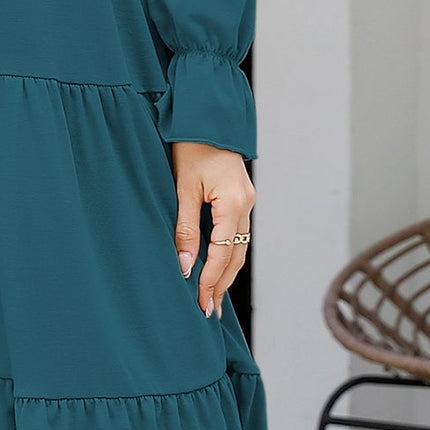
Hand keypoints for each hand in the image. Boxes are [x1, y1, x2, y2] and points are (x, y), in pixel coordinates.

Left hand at [169, 140, 254, 317]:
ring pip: (240, 248)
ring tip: (213, 299)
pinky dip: (228, 255)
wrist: (206, 117)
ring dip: (226, 274)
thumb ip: (184, 227)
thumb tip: (184, 265)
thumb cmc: (190, 146)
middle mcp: (246, 205)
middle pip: (236, 256)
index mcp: (234, 202)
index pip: (223, 252)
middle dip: (221, 285)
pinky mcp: (241, 198)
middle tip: (209, 312)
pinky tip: (218, 269)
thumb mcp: (182, 187)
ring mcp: (247, 201)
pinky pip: (237, 235)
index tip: (199, 302)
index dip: (210, 279)